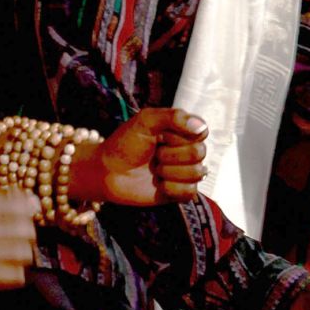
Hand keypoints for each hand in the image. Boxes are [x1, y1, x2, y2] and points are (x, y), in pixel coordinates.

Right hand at [0, 188, 37, 291]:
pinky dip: (15, 272)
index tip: (22, 214)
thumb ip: (1, 197)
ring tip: (13, 252)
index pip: (21, 204)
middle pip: (27, 229)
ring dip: (22, 253)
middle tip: (20, 235)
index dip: (26, 210)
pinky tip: (6, 268)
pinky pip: (16, 276)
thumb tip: (35, 201)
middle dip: (27, 232)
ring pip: (24, 253)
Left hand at [73, 108, 208, 205]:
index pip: (200, 132)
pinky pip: (191, 192)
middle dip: (171, 155)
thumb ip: (173, 117)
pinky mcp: (180, 192)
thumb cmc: (125, 143)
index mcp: (183, 130)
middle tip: (154, 154)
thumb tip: (201, 127)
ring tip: (155, 169)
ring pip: (197, 173)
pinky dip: (171, 188)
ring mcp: (185, 172)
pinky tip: (159, 184)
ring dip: (169, 171)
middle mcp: (188, 150)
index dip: (180, 136)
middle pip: (199, 153)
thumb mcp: (145, 121)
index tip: (161, 136)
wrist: (108, 172)